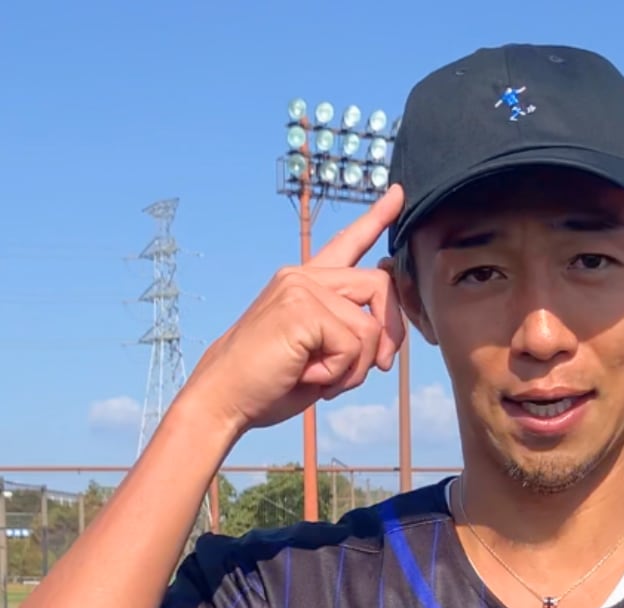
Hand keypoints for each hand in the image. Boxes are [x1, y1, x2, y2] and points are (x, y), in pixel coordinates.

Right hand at [181, 185, 405, 438]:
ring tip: (322, 378)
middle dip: (390, 335)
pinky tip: (308, 374)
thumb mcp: (320, 354)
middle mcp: (303, 276)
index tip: (398, 193)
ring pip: (370, 326)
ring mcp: (301, 288)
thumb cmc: (270, 383)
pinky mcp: (301, 308)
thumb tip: (387, 336)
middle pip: (380, 285)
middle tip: (380, 367)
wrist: (225, 397)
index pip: (347, 243)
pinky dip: (340, 373)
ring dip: (356, 367)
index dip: (376, 218)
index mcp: (306, 283)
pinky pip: (353, 346)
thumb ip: (349, 334)